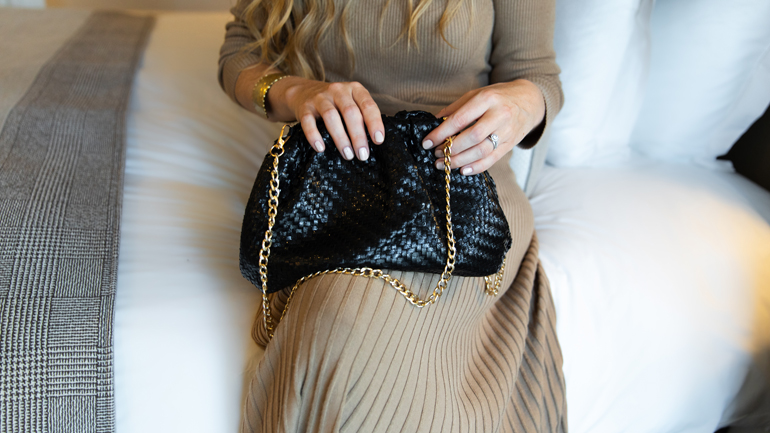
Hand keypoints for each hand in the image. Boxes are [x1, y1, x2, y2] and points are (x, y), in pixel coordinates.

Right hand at [270, 77, 384, 160]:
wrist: (303, 91)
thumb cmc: (335, 102)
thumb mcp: (351, 102)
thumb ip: (362, 115)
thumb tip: (373, 142)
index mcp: (354, 89)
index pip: (368, 105)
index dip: (374, 122)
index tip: (378, 140)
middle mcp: (338, 90)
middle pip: (350, 112)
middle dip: (358, 135)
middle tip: (363, 154)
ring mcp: (320, 98)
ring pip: (331, 116)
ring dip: (341, 138)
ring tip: (347, 155)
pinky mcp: (305, 107)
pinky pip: (308, 121)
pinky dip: (314, 135)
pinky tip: (320, 148)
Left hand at [421, 79, 544, 174]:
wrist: (529, 100)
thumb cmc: (498, 96)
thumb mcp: (476, 94)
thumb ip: (456, 108)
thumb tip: (435, 122)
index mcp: (487, 99)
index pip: (460, 119)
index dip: (441, 133)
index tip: (426, 142)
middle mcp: (499, 115)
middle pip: (472, 136)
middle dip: (451, 148)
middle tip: (436, 154)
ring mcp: (507, 131)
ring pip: (482, 150)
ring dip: (460, 160)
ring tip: (444, 163)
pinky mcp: (511, 144)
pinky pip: (492, 159)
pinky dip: (476, 167)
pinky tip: (462, 170)